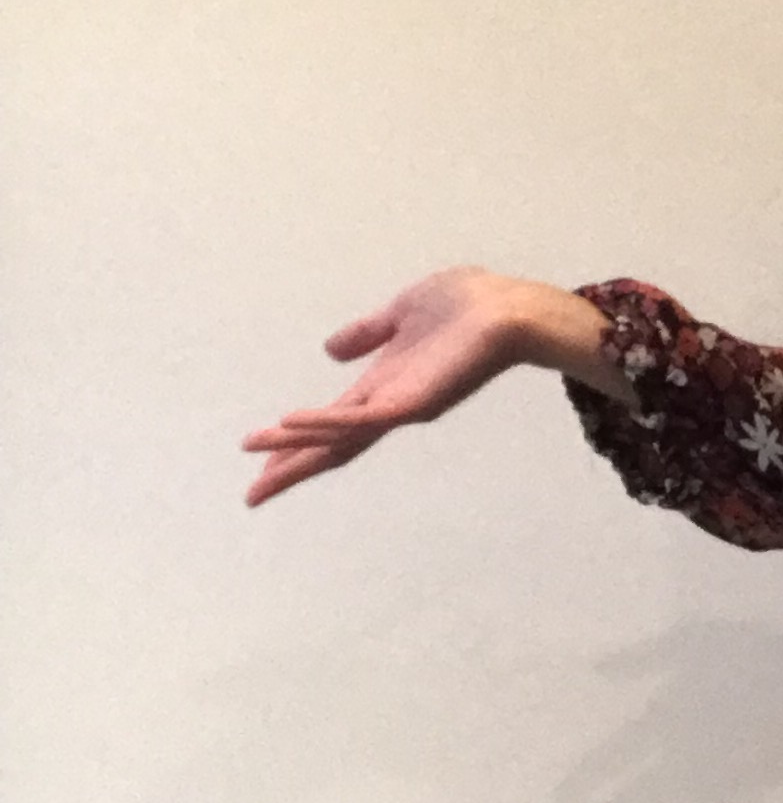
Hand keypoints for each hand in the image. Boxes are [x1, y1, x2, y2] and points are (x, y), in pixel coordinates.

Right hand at [241, 267, 566, 506]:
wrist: (511, 307)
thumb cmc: (469, 306)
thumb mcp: (401, 312)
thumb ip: (366, 333)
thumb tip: (330, 351)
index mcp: (385, 386)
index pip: (331, 423)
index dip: (295, 442)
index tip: (259, 460)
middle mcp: (390, 404)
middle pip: (331, 445)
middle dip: (291, 469)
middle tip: (253, 496)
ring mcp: (401, 406)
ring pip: (338, 437)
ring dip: (294, 448)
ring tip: (255, 457)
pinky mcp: (414, 401)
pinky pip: (360, 417)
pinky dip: (324, 422)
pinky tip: (289, 422)